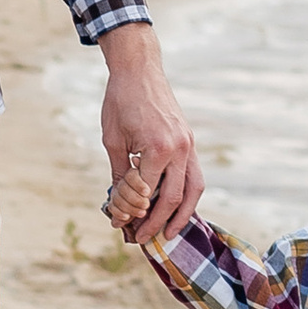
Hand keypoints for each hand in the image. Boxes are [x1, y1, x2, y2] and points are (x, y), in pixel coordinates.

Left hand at [99, 26, 199, 245]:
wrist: (139, 69)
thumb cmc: (120, 102)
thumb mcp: (112, 140)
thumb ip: (120, 174)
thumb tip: (121, 204)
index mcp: (157, 148)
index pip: (146, 193)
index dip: (133, 213)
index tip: (121, 227)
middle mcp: (179, 149)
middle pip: (173, 198)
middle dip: (157, 223)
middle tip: (142, 240)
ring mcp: (188, 145)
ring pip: (193, 190)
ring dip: (182, 215)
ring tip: (170, 234)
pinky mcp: (190, 141)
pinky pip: (194, 175)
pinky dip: (188, 195)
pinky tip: (177, 208)